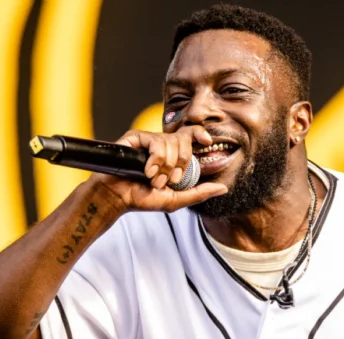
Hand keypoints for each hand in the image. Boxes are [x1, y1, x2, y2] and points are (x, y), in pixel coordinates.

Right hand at [89, 126, 227, 211]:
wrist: (119, 198)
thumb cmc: (143, 199)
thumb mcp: (176, 199)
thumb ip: (200, 193)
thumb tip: (223, 188)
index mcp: (173, 155)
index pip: (190, 136)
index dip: (200, 134)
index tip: (208, 142)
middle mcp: (162, 145)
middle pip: (184, 139)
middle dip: (181, 162)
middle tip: (170, 179)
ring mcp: (149, 140)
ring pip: (170, 142)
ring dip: (165, 166)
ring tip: (154, 179)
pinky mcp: (136, 137)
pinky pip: (156, 141)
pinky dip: (155, 160)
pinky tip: (148, 171)